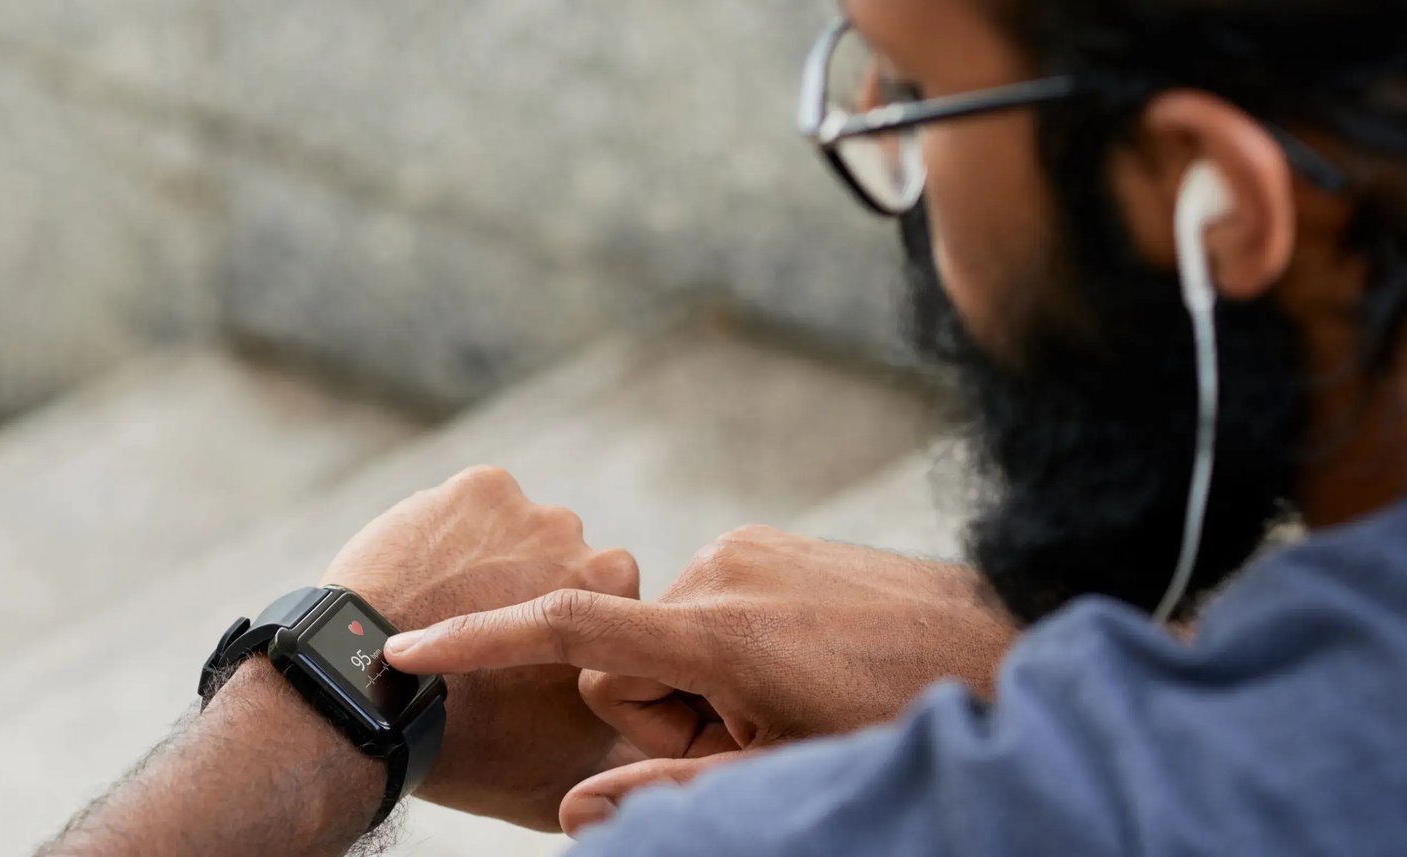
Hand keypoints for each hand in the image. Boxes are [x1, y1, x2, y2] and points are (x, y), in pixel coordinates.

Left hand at [320, 466, 642, 831]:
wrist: (372, 697)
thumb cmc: (467, 750)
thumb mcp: (565, 777)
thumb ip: (620, 762)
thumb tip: (647, 768)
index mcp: (626, 624)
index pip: (607, 619)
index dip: (565, 643)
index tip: (526, 663)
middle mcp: (599, 561)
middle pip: (569, 570)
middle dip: (535, 593)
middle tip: (484, 639)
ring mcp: (541, 518)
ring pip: (521, 533)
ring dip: (496, 559)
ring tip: (445, 604)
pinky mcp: (484, 486)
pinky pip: (477, 502)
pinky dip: (454, 529)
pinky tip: (426, 574)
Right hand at [383, 525, 1019, 834]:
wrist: (1001, 641)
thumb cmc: (900, 719)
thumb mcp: (787, 774)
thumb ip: (674, 793)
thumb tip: (575, 816)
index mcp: (718, 629)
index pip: (570, 626)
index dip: (482, 642)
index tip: (405, 650)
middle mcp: (721, 570)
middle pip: (622, 659)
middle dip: (664, 713)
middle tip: (751, 738)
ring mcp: (747, 550)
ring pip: (663, 637)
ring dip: (701, 686)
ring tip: (786, 704)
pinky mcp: (768, 545)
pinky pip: (704, 607)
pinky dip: (726, 651)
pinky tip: (798, 670)